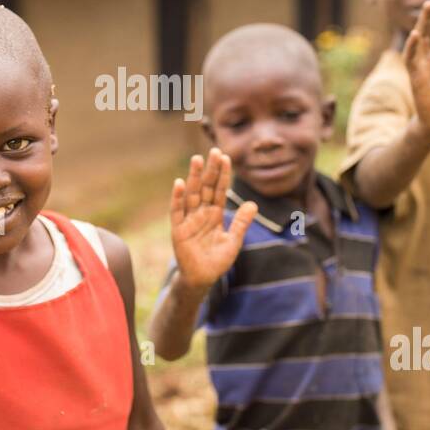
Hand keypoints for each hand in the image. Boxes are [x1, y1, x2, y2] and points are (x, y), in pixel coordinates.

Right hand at [170, 148, 256, 292]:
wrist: (202, 279)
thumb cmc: (217, 260)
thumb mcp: (233, 241)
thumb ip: (241, 222)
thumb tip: (253, 203)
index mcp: (215, 214)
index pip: (219, 190)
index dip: (223, 175)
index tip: (226, 158)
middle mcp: (201, 213)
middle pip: (206, 187)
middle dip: (210, 170)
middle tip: (214, 151)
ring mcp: (189, 219)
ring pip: (192, 194)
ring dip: (194, 177)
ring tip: (197, 160)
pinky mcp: (178, 229)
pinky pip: (177, 211)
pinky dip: (178, 198)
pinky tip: (180, 183)